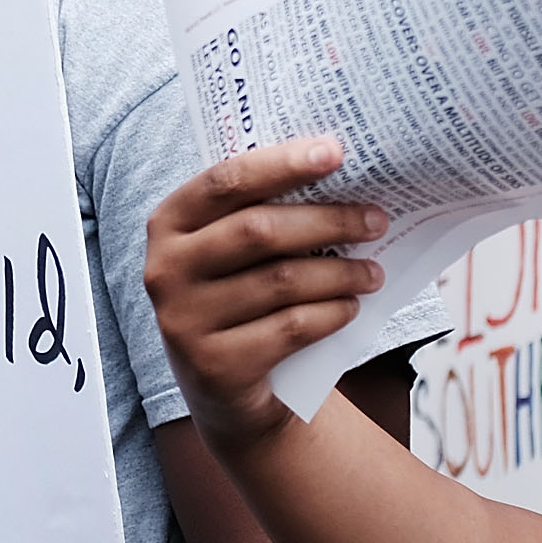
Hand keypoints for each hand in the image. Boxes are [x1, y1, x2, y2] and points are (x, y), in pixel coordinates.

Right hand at [142, 137, 387, 454]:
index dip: (282, 163)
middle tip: (376, 219)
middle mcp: (166, 269)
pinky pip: (289, 328)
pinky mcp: (214, 365)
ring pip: (281, 281)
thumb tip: (338, 173)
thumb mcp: (232, 254)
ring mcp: (184, 320)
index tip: (336, 152)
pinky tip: (351, 307)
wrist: (223, 390)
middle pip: (258, 230)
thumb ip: (261, 213)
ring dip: (340, 273)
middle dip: (327, 221)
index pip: (226, 180)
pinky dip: (330, 314)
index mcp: (169, 223)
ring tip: (373, 271)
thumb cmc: (240, 299)